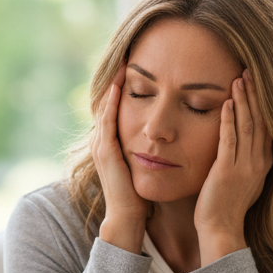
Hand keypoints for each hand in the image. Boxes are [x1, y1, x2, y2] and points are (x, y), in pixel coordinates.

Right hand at [91, 64, 145, 252]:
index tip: (135, 66)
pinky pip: (108, 119)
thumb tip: (169, 137)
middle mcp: (104, 142)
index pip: (117, 108)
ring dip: (112, 84)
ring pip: (106, 106)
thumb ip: (152, 149)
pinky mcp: (106, 151)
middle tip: (124, 54)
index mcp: (114, 145)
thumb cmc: (142, 196)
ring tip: (121, 62)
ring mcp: (102, 146)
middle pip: (108, 102)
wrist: (129, 218)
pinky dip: (112, 101)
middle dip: (115, 79)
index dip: (123, 88)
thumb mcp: (147, 165)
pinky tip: (120, 85)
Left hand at [194, 68, 272, 265]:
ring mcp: (244, 167)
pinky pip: (229, 140)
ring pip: (247, 126)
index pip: (268, 125)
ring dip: (243, 101)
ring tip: (239, 78)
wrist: (221, 230)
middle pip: (261, 120)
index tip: (259, 81)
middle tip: (251, 69)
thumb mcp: (245, 180)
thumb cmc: (227, 207)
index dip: (264, 103)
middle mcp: (258, 162)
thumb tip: (248, 144)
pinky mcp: (226, 171)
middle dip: (256, 94)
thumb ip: (248, 160)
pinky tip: (226, 103)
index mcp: (263, 163)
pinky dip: (228, 120)